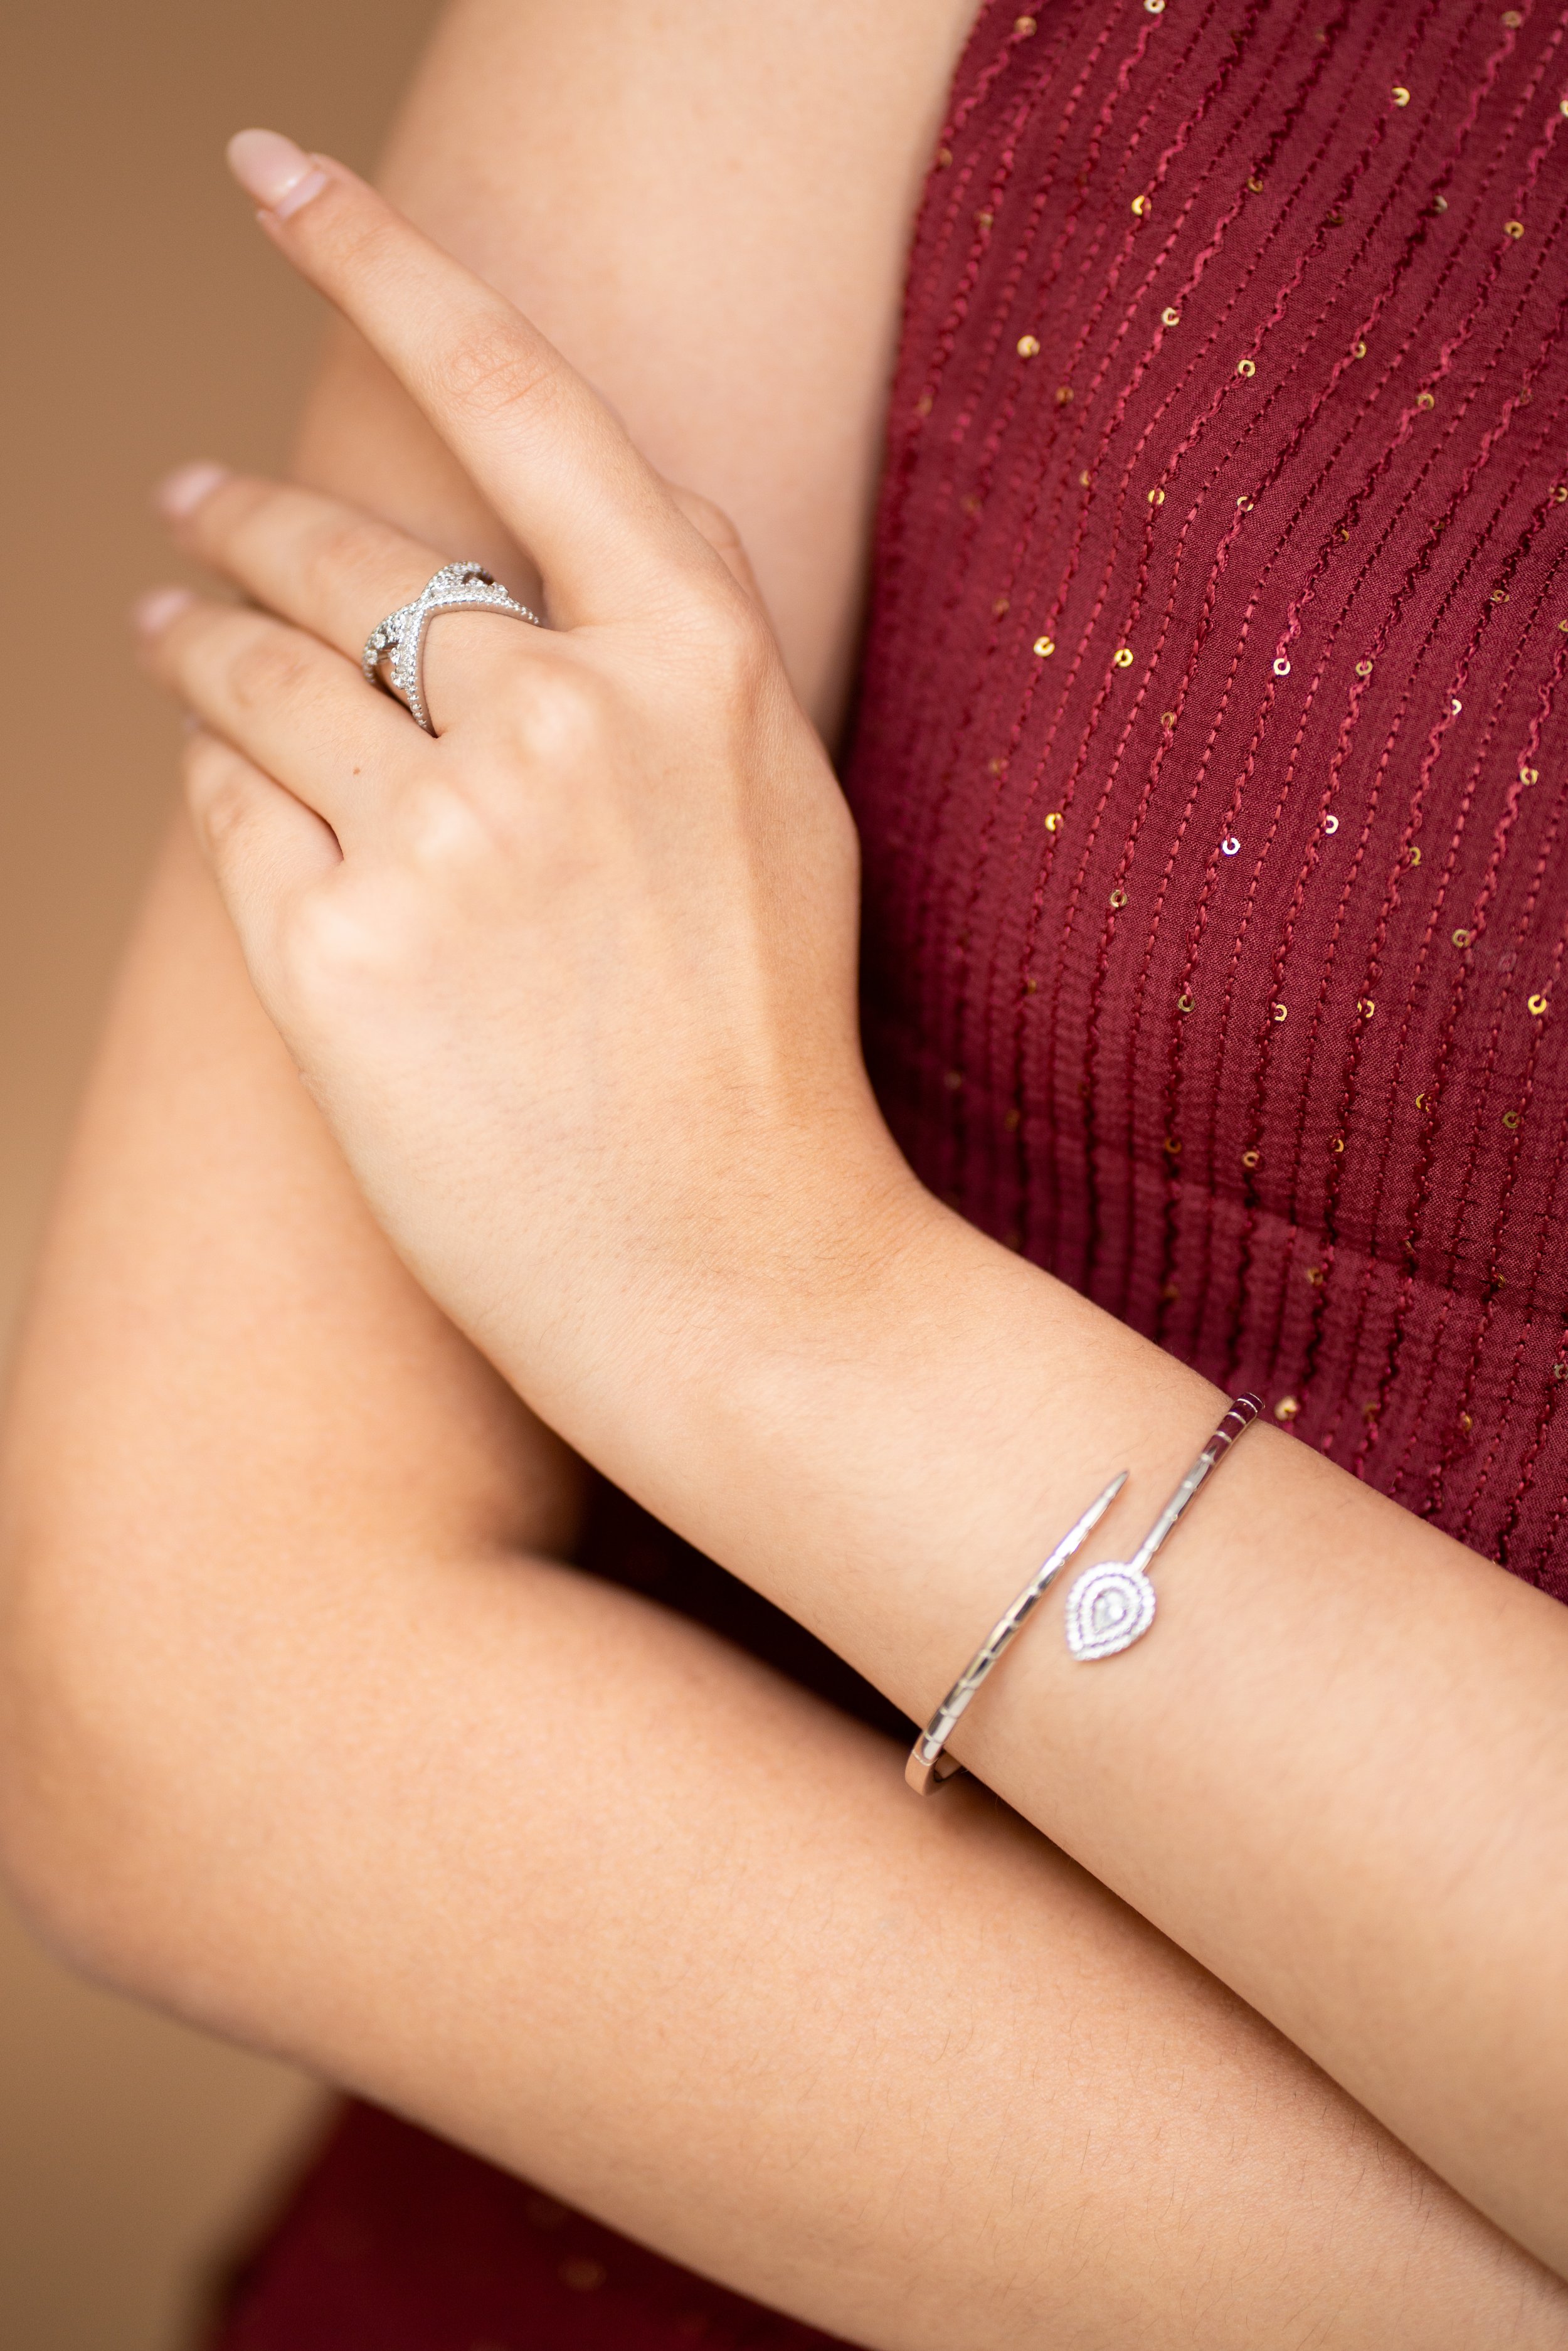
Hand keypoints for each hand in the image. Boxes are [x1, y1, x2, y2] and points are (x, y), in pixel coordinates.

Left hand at [137, 134, 923, 1463]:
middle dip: (247, 508)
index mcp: (697, 665)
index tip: (272, 174)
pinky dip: (221, 787)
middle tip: (191, 501)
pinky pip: (232, 812)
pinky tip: (228, 791)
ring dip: (192, 625)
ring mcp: (446, 841)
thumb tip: (599, 514)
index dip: (382, 259)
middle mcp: (566, 722)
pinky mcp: (338, 962)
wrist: (743, 1280)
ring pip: (255, 666)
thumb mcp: (786, 815)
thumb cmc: (768, 1055)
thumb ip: (692, 647)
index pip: (520, 396)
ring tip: (162, 618)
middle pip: (353, 548)